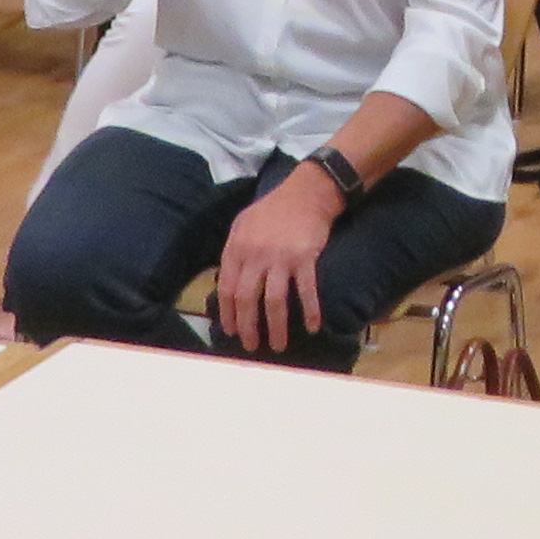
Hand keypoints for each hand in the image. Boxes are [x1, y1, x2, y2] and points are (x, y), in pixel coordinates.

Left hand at [212, 164, 344, 353]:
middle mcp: (256, 256)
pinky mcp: (305, 258)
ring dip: (276, 328)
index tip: (231, 331)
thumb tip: (228, 282)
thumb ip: (234, 251)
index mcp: (237, 248)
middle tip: (251, 345)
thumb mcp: (243, 224)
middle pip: (248, 300)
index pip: (228, 289)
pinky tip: (312, 327)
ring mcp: (281, 258)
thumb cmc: (273, 209)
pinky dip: (309, 311)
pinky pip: (306, 290)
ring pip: (275, 302)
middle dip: (248, 327)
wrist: (306, 193)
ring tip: (277, 345)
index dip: (229, 314)